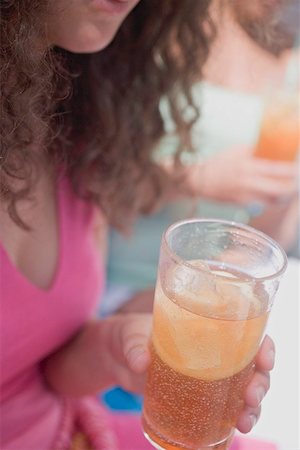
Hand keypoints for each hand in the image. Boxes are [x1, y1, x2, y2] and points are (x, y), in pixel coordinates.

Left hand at [113, 318, 274, 435]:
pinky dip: (234, 418)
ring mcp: (205, 374)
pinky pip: (223, 406)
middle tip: (251, 397)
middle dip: (260, 382)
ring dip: (252, 406)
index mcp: (203, 325)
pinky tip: (234, 430)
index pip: (244, 331)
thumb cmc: (125, 334)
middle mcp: (211, 349)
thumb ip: (134, 345)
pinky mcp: (194, 395)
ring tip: (245, 422)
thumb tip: (141, 363)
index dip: (262, 344)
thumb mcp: (129, 334)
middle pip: (250, 364)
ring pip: (242, 389)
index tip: (264, 359)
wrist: (112, 356)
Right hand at [188, 147, 297, 205]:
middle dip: (292, 187)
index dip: (292, 171)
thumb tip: (273, 149)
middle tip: (297, 183)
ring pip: (273, 200)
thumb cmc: (219, 163)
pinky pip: (262, 204)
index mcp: (248, 166)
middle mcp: (248, 182)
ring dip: (284, 196)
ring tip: (289, 191)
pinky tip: (274, 197)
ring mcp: (245, 195)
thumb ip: (256, 151)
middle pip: (279, 189)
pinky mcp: (241, 204)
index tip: (298, 169)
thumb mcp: (238, 151)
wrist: (200, 180)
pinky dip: (270, 201)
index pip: (277, 169)